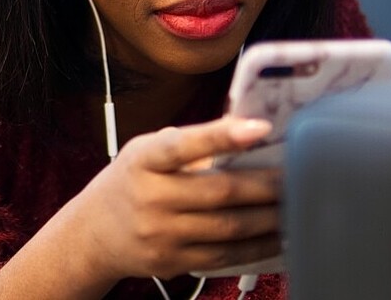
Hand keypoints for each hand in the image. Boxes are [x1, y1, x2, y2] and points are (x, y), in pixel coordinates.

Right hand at [67, 115, 282, 281]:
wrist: (93, 233)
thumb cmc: (131, 182)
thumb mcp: (146, 152)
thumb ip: (188, 143)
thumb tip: (247, 130)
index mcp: (143, 160)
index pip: (183, 145)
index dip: (222, 136)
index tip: (260, 127)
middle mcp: (149, 198)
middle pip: (220, 192)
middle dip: (266, 185)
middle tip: (297, 175)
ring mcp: (160, 235)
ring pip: (229, 228)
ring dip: (270, 218)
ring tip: (295, 205)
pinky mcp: (172, 262)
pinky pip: (224, 257)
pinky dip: (256, 247)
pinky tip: (276, 235)